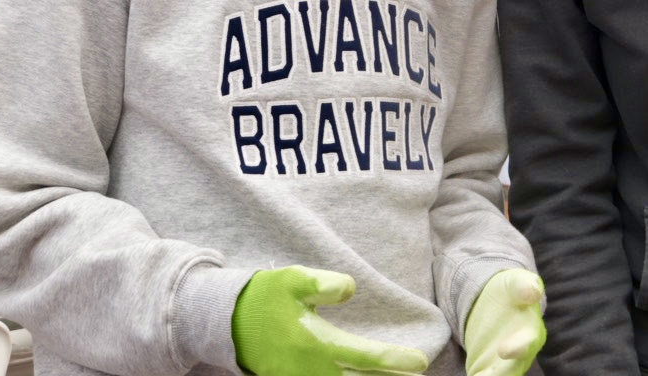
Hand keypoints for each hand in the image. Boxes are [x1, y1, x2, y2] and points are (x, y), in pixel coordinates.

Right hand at [231, 265, 428, 375]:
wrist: (227, 321)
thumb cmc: (265, 298)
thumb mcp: (292, 281)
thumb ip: (322, 284)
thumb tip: (351, 289)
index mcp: (317, 345)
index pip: (366, 358)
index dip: (395, 361)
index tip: (421, 362)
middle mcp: (312, 370)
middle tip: (418, 375)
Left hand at [463, 269, 545, 375]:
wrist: (495, 303)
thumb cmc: (510, 292)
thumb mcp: (514, 282)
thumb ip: (523, 285)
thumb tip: (533, 291)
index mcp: (532, 333)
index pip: (528, 344)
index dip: (518, 348)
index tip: (503, 351)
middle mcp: (521, 356)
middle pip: (513, 371)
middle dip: (502, 375)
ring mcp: (505, 367)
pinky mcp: (488, 371)